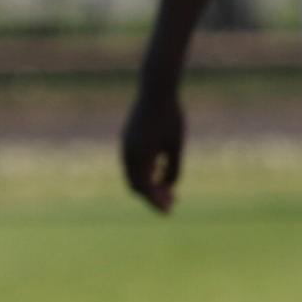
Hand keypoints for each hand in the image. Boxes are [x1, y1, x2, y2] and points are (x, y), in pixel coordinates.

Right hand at [119, 86, 185, 212]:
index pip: (145, 189)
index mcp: (140, 156)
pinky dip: (145, 172)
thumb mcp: (176, 145)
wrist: (156, 90)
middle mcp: (128, 153)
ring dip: (149, 184)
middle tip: (172, 202)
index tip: (169, 211)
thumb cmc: (171, 117)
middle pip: (136, 185)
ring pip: (133, 175)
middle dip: (153, 196)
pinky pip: (133, 163)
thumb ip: (173, 168)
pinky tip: (161, 171)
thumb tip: (170, 187)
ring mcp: (125, 146)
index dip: (156, 202)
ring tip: (169, 191)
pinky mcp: (127, 139)